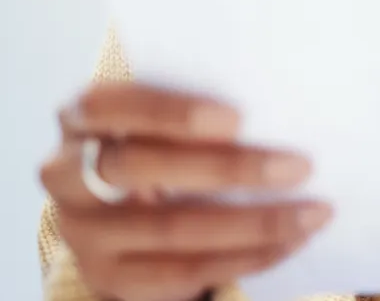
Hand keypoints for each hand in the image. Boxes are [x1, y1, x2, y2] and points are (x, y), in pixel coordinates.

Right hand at [39, 83, 332, 300]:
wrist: (123, 211)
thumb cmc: (163, 141)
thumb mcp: (162, 119)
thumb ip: (198, 111)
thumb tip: (282, 104)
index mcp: (79, 117)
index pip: (108, 104)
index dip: (171, 113)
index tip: (237, 119)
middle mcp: (66, 174)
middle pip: (140, 168)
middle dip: (227, 169)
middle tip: (300, 166)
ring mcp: (83, 232)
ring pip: (171, 228)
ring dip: (254, 222)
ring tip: (313, 212)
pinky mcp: (109, 275)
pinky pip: (183, 270)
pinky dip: (245, 256)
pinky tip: (289, 242)